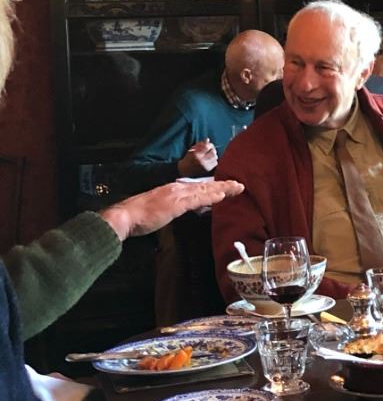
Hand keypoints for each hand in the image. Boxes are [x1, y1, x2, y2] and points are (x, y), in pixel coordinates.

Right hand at [100, 176, 243, 239]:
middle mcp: (176, 188)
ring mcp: (176, 195)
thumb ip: (173, 207)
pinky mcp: (175, 204)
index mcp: (173, 189)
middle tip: (239, 185)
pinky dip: (210, 196)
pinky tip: (221, 196)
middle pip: (204, 185)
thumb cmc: (139, 216)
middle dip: (222, 185)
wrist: (125, 216)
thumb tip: (185, 209)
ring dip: (222, 188)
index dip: (213, 186)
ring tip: (237, 187)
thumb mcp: (160, 210)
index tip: (226, 187)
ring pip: (204, 190)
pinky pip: (196, 199)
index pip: (197, 187)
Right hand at [177, 139, 217, 176]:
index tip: (209, 144)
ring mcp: (205, 166)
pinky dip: (213, 160)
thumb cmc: (188, 158)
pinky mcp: (207, 169)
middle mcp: (201, 160)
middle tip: (210, 149)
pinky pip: (215, 163)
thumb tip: (208, 139)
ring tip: (209, 154)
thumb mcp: (192, 149)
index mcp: (195, 154)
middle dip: (212, 149)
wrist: (184, 170)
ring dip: (213, 154)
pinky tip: (209, 160)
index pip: (207, 147)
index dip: (209, 144)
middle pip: (213, 152)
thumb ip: (200, 144)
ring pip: (215, 157)